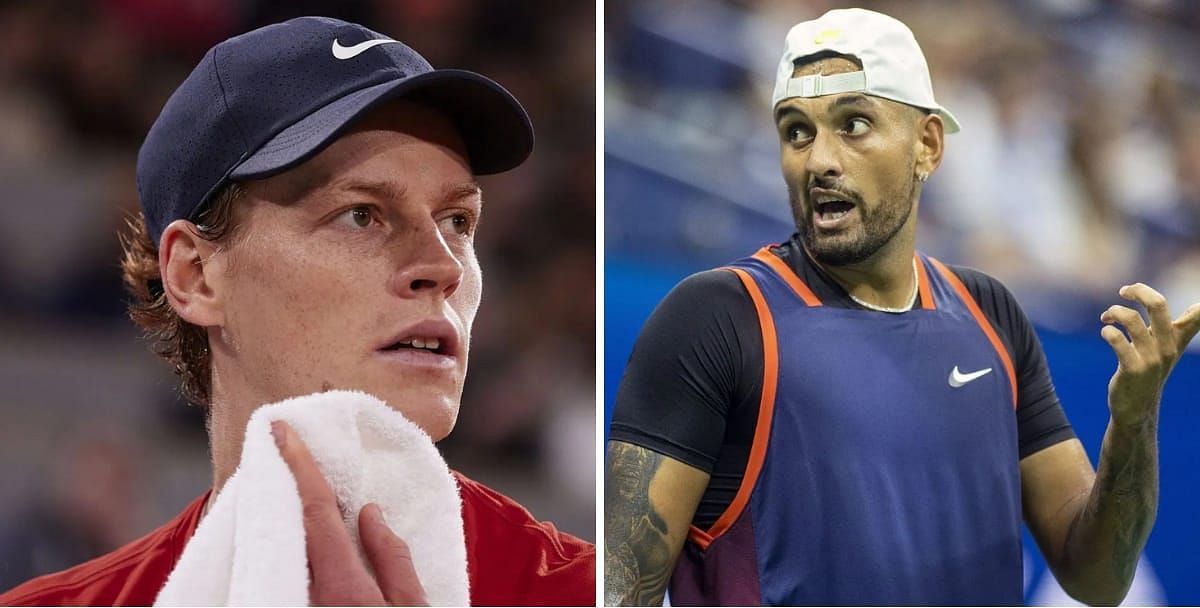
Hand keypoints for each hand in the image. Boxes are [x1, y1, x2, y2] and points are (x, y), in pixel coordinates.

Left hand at [272, 420, 428, 605]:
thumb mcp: (412, 607)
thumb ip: (392, 559)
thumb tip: (371, 515)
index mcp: (342, 587)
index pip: (316, 511)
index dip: (299, 465)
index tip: (282, 430)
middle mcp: (307, 597)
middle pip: (286, 527)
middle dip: (280, 483)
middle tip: (275, 449)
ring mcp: (292, 606)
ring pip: (279, 550)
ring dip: (279, 512)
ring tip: (282, 482)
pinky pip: (280, 570)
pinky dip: (284, 542)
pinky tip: (291, 530)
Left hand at [1099, 283, 1199, 427]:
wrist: (1137, 407)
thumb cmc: (1150, 370)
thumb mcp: (1167, 347)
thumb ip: (1178, 326)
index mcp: (1176, 338)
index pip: (1198, 316)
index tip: (1199, 301)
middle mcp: (1167, 346)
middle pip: (1158, 304)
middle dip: (1139, 290)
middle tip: (1124, 291)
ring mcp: (1151, 358)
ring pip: (1132, 319)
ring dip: (1115, 311)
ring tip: (1107, 316)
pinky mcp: (1133, 368)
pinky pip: (1117, 340)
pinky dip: (1108, 331)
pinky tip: (1106, 332)